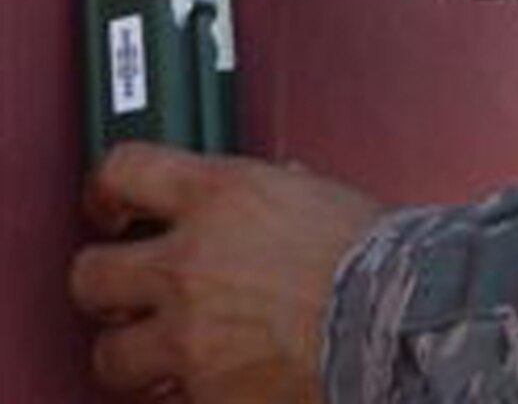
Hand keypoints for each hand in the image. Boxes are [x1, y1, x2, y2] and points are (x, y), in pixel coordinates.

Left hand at [69, 143, 382, 399]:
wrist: (394, 315)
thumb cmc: (370, 251)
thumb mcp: (312, 193)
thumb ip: (268, 193)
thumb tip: (265, 194)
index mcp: (219, 194)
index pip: (123, 171)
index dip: (104, 189)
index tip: (109, 206)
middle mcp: (188, 260)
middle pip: (88, 273)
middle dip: (102, 281)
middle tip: (123, 285)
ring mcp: (187, 333)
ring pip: (108, 354)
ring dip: (131, 349)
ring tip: (160, 344)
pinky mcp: (201, 392)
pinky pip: (162, 399)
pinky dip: (180, 390)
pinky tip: (208, 374)